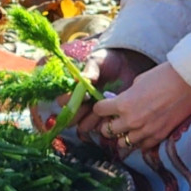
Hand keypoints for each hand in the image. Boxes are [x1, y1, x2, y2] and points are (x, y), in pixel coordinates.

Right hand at [27, 46, 155, 135]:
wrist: (128, 65)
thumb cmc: (108, 61)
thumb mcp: (98, 61)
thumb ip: (89, 70)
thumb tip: (79, 80)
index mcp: (75, 91)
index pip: (63, 101)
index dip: (70, 101)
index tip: (85, 95)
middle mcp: (81, 104)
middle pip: (71, 118)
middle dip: (78, 115)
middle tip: (90, 106)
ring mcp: (93, 113)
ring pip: (84, 126)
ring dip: (90, 121)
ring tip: (101, 112)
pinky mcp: (107, 118)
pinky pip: (101, 128)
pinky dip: (104, 125)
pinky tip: (111, 116)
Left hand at [89, 63, 190, 154]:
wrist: (187, 83)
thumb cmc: (163, 77)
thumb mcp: (138, 82)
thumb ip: (126, 96)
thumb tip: (120, 103)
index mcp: (123, 103)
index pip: (99, 111)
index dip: (100, 108)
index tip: (103, 107)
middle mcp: (131, 120)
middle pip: (107, 131)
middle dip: (108, 125)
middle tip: (113, 121)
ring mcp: (145, 131)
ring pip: (122, 143)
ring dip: (122, 136)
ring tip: (128, 129)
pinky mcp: (159, 136)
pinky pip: (142, 146)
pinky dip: (139, 142)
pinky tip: (142, 133)